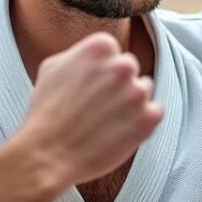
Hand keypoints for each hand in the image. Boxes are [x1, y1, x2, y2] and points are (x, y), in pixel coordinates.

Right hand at [18, 32, 163, 186]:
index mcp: (100, 47)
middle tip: (97, 105)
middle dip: (116, 85)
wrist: (48, 154)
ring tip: (105, 120)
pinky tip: (120, 130)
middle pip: (129, 69)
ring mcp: (137, 92)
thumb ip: (80, 54)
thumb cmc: (46, 113)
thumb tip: (95, 56)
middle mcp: (122, 65)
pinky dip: (142, 122)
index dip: (100, 71)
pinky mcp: (148, 119)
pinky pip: (155, 112)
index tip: (91, 86)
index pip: (113, 51)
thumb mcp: (53, 67)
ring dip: (130, 103)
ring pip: (144, 90)